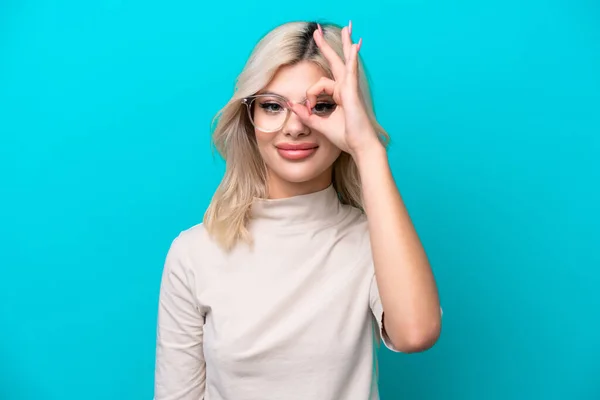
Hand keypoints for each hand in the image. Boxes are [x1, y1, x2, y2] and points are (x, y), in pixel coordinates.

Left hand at [288, 22, 382, 158]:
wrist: (360, 146)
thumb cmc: (345, 136)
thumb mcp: (320, 124)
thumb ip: (306, 115)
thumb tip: (292, 105)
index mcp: (340, 94)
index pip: (320, 84)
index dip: (310, 95)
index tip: (309, 108)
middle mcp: (346, 88)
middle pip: (336, 62)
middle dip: (327, 46)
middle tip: (317, 31)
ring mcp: (351, 89)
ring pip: (343, 63)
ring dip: (344, 44)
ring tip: (347, 28)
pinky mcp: (353, 94)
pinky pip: (351, 72)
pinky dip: (352, 59)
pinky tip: (354, 46)